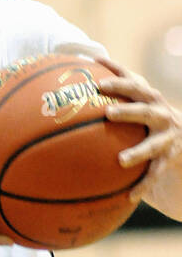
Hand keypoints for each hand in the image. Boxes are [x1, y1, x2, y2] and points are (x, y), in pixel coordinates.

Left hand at [99, 60, 181, 219]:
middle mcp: (161, 114)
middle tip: (107, 113)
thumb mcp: (139, 96)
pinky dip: (143, 185)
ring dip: (138, 152)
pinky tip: (130, 197)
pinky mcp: (169, 158)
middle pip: (144, 110)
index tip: (97, 80)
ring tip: (121, 161)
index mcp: (150, 97)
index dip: (117, 79)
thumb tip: (86, 59)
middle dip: (128, 109)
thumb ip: (118, 81)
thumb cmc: (150, 112)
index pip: (133, 84)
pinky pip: (155, 173)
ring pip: (153, 145)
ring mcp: (167, 137)